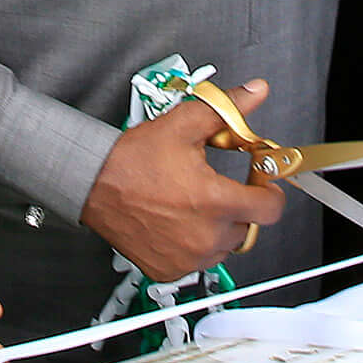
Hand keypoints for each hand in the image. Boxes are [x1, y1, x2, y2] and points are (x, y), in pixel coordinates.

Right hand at [81, 80, 284, 283]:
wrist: (92, 183)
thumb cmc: (131, 161)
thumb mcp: (183, 125)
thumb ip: (227, 109)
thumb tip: (253, 93)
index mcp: (214, 201)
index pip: (270, 210)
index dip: (270, 193)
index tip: (261, 186)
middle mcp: (204, 236)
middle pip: (247, 227)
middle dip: (239, 207)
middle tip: (218, 190)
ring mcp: (187, 257)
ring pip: (223, 247)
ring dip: (217, 229)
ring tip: (193, 206)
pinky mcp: (169, 269)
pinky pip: (197, 262)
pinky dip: (193, 246)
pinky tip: (178, 224)